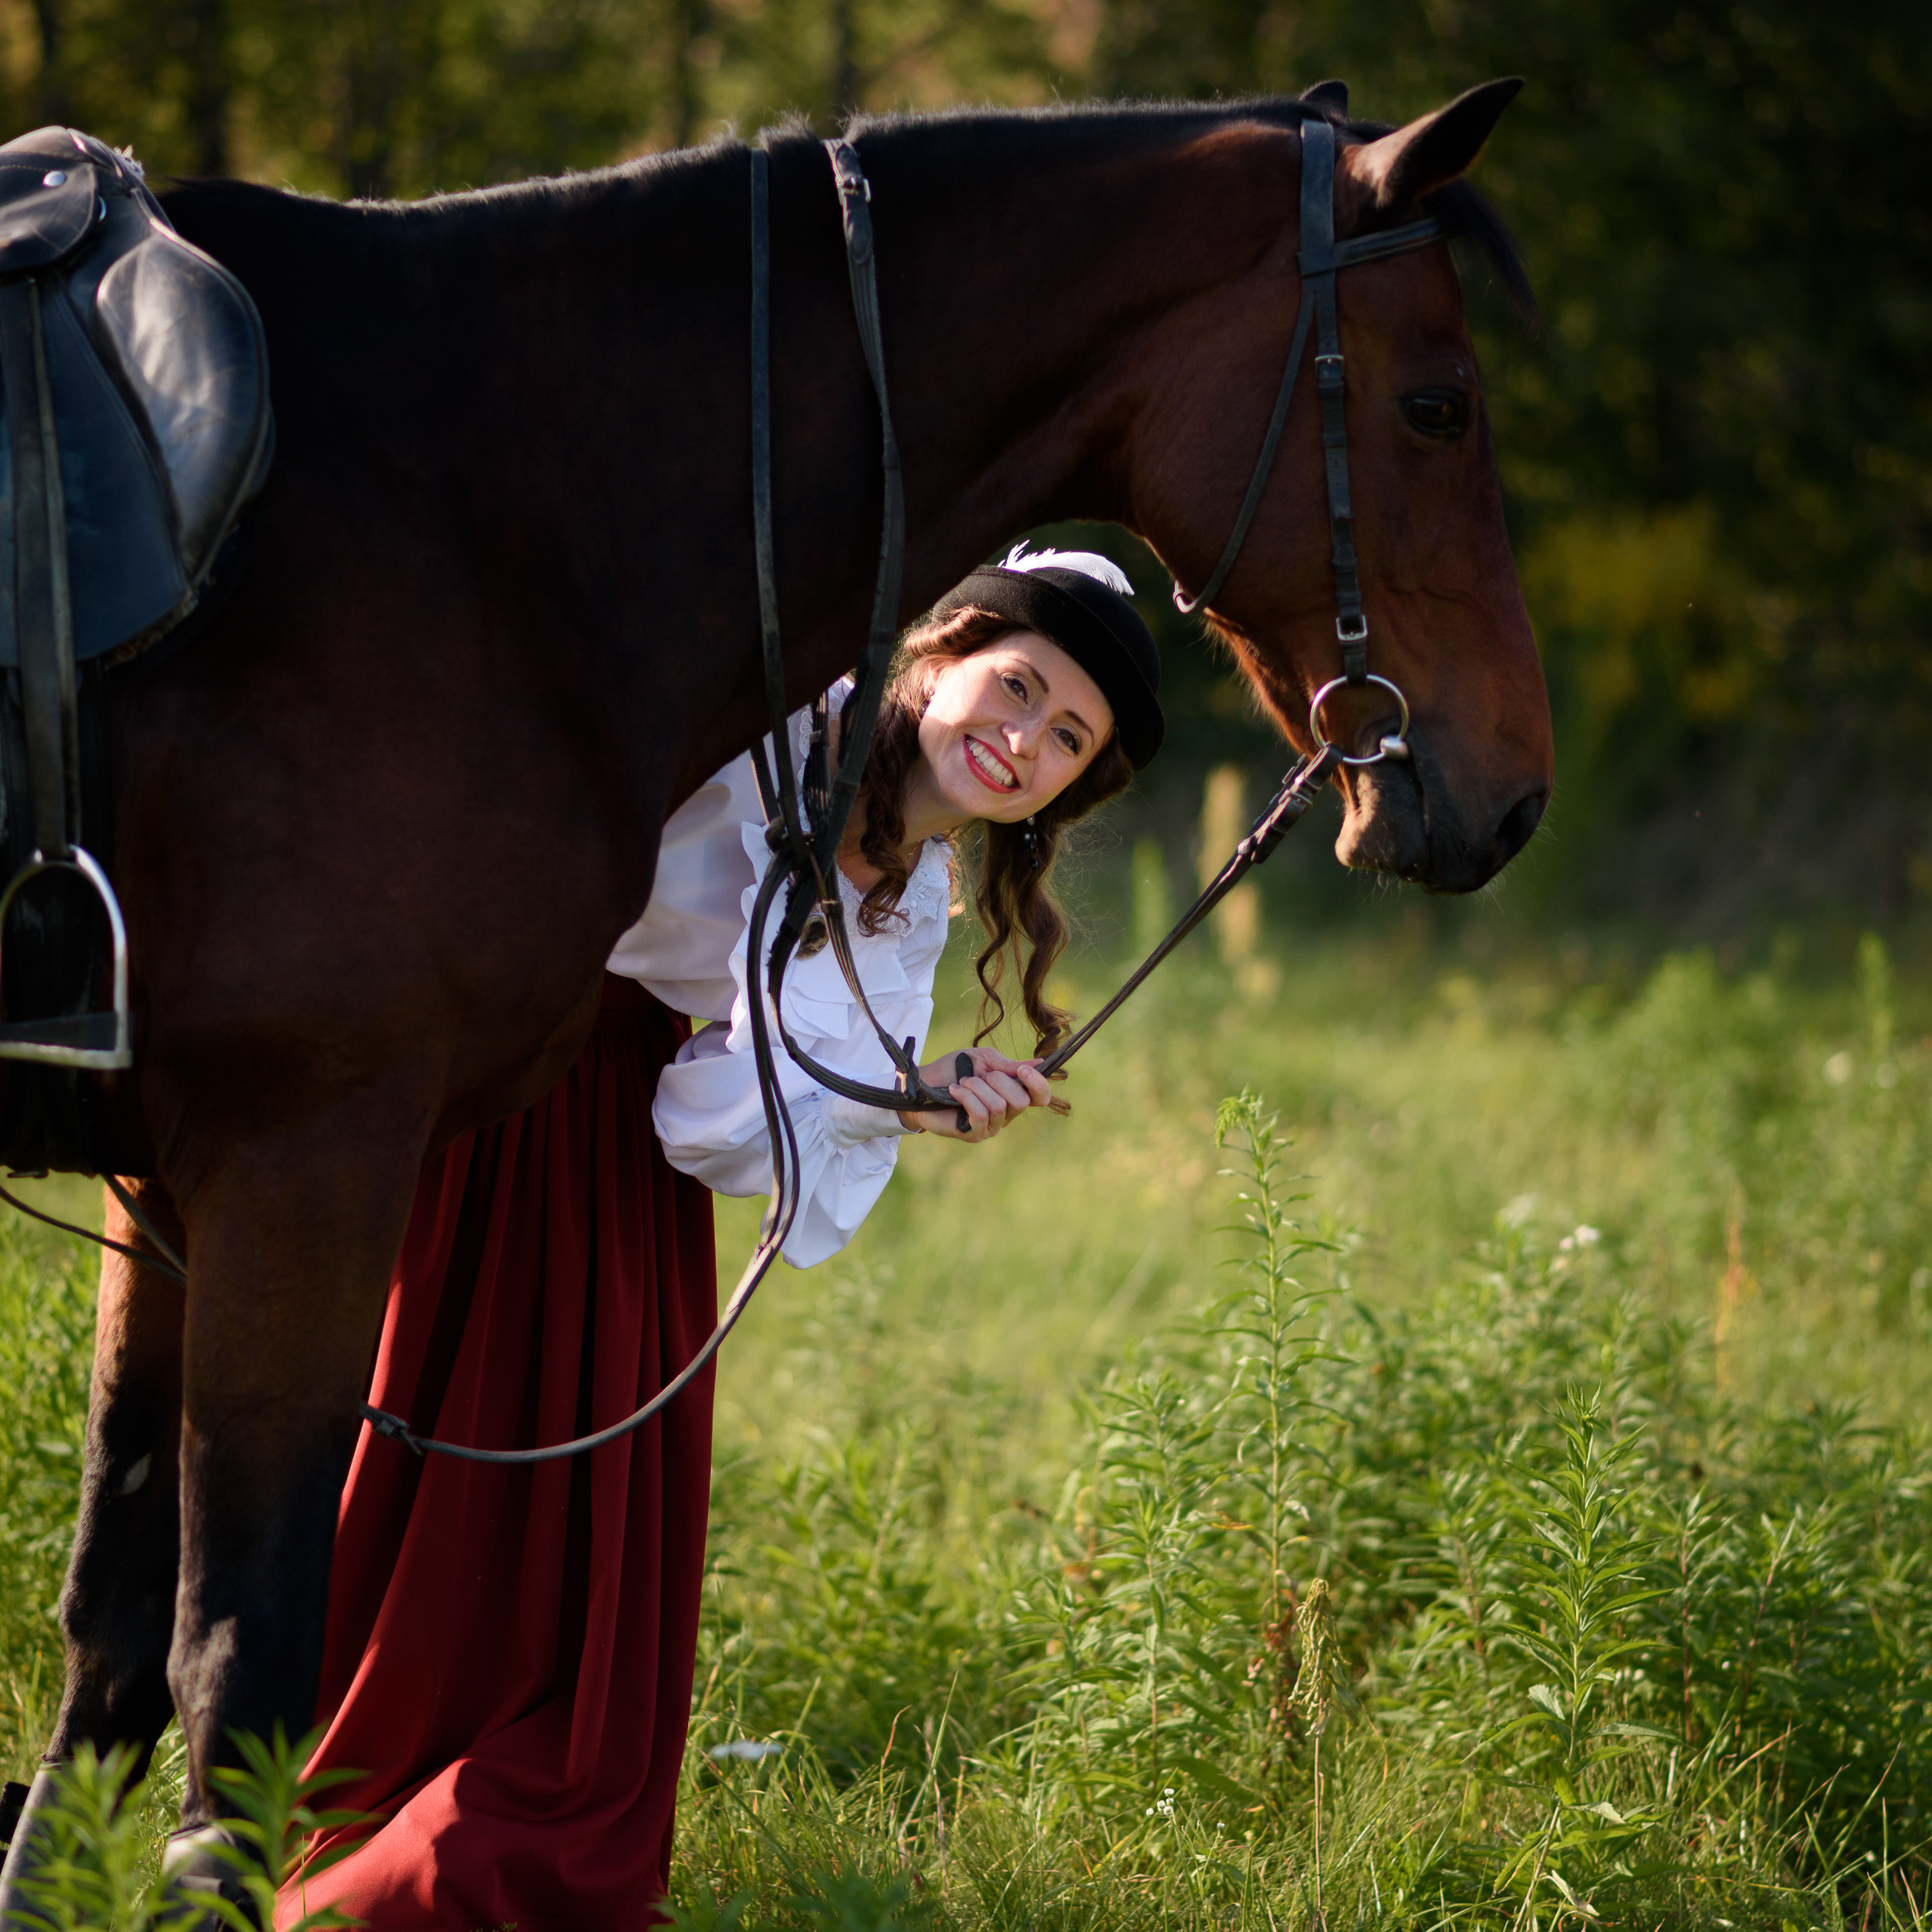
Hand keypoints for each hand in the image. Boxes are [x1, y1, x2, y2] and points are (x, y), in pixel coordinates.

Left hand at [899, 1046, 1053, 1142]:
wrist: (924, 1084)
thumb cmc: (953, 1070)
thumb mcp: (983, 1060)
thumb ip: (1008, 1064)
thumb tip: (1039, 1064)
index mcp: (1012, 1094)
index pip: (1040, 1097)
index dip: (1037, 1084)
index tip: (1022, 1070)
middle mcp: (1007, 1113)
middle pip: (1020, 1102)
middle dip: (999, 1082)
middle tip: (980, 1075)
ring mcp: (991, 1126)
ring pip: (998, 1107)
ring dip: (977, 1088)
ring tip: (962, 1083)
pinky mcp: (974, 1134)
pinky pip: (980, 1115)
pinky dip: (966, 1097)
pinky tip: (954, 1091)